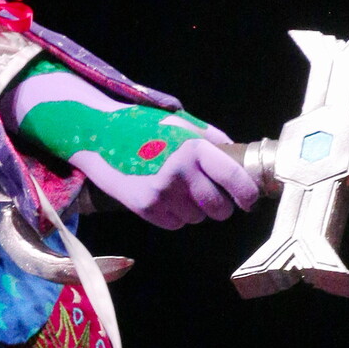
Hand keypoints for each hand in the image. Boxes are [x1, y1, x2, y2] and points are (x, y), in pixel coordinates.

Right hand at [71, 124, 262, 229]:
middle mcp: (180, 172)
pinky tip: (162, 197)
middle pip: (219, 208)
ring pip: (197, 218)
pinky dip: (174, 216)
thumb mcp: (180, 124)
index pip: (235, 180)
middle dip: (220, 206)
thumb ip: (211, 138)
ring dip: (194, 209)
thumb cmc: (143, 126)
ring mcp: (162, 192)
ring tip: (178, 190)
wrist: (99, 135)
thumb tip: (238, 155)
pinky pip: (176, 224)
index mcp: (194, 148)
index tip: (249, 201)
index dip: (248, 195)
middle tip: (209, 194)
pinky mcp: (145, 207)